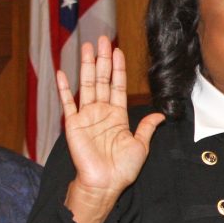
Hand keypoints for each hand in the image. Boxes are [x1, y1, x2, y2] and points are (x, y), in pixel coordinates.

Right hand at [59, 37, 164, 222]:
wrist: (105, 183)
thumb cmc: (122, 169)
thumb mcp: (141, 145)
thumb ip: (147, 127)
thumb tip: (161, 116)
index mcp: (117, 116)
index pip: (117, 86)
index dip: (118, 68)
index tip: (118, 51)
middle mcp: (101, 112)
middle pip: (102, 79)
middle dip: (102, 59)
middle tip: (102, 39)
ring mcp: (87, 116)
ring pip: (87, 85)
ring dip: (87, 66)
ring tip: (86, 47)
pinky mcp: (73, 124)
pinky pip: (68, 102)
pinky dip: (64, 88)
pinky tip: (62, 72)